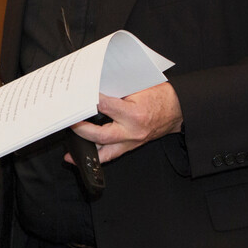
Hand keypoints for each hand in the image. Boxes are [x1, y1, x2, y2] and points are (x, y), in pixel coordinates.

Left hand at [66, 82, 182, 164]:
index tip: (76, 97)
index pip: (105, 107)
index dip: (89, 102)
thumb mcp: (138, 88)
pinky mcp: (132, 146)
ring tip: (69, 155)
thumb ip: (116, 91)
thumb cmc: (160, 95)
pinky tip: (84, 160)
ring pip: (105, 152)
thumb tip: (93, 91)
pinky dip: (97, 158)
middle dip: (81, 130)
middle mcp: (132, 131)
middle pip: (101, 135)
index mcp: (134, 114)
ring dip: (86, 152)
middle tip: (68, 123)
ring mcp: (132, 142)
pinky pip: (112, 156)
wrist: (179, 109)